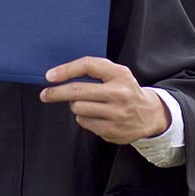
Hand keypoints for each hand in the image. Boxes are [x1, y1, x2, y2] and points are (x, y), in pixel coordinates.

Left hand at [40, 57, 168, 144]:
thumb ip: (95, 70)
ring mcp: (116, 114)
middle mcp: (119, 93)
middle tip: (45, 94)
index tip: (50, 76)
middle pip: (77, 92)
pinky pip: (84, 122)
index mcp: (120, 74)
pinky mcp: (112, 130)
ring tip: (87, 104)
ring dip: (76, 106)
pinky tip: (96, 115)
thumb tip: (61, 74)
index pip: (88, 66)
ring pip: (78, 109)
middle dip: (56, 93)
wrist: (149, 115)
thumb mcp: (117, 74)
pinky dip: (84, 118)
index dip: (66, 70)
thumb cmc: (126, 90)